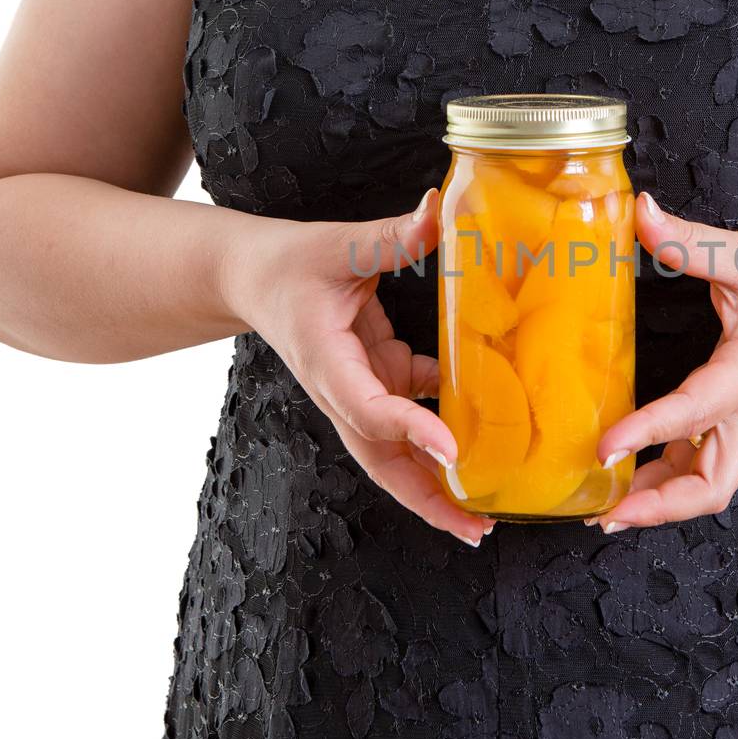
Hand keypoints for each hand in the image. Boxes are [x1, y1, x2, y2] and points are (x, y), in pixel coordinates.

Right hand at [223, 189, 492, 546]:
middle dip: (427, 500)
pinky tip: (487, 439)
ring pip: (396, 452)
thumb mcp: (336, 246)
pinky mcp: (375, 380)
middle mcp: (343, 392)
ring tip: (483, 514)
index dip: (411, 429)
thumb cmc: (286, 264)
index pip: (369, 409)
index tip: (452, 450)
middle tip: (476, 528)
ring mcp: (360, 392)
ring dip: (436, 483)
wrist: (250, 277)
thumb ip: (388, 236)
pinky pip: (412, 416)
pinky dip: (444, 430)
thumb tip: (437, 210)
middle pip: (383, 462)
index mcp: (327, 364)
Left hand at [590, 192, 737, 531]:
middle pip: (711, 485)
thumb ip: (689, 240)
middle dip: (659, 507)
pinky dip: (668, 478)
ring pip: (709, 483)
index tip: (603, 448)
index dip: (647, 432)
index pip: (695, 412)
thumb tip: (638, 209)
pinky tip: (630, 477)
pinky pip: (705, 462)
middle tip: (605, 513)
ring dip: (660, 501)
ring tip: (605, 507)